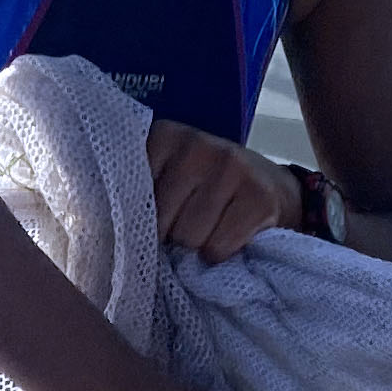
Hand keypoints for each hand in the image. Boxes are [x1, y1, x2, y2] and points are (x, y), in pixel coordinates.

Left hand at [144, 120, 303, 262]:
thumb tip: (117, 233)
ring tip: (210, 229)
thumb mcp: (169, 178)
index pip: (132, 197)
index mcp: (165, 136)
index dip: (144, 218)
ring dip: (197, 247)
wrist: (274, 189)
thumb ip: (140, 192)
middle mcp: (196, 145)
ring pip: (188, 238)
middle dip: (171, 234)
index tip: (160, 215)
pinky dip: (220, 254)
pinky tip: (230, 235)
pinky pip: (217, 247)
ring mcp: (231, 166)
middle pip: (160, 222)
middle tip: (189, 224)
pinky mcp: (259, 196)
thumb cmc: (208, 190)